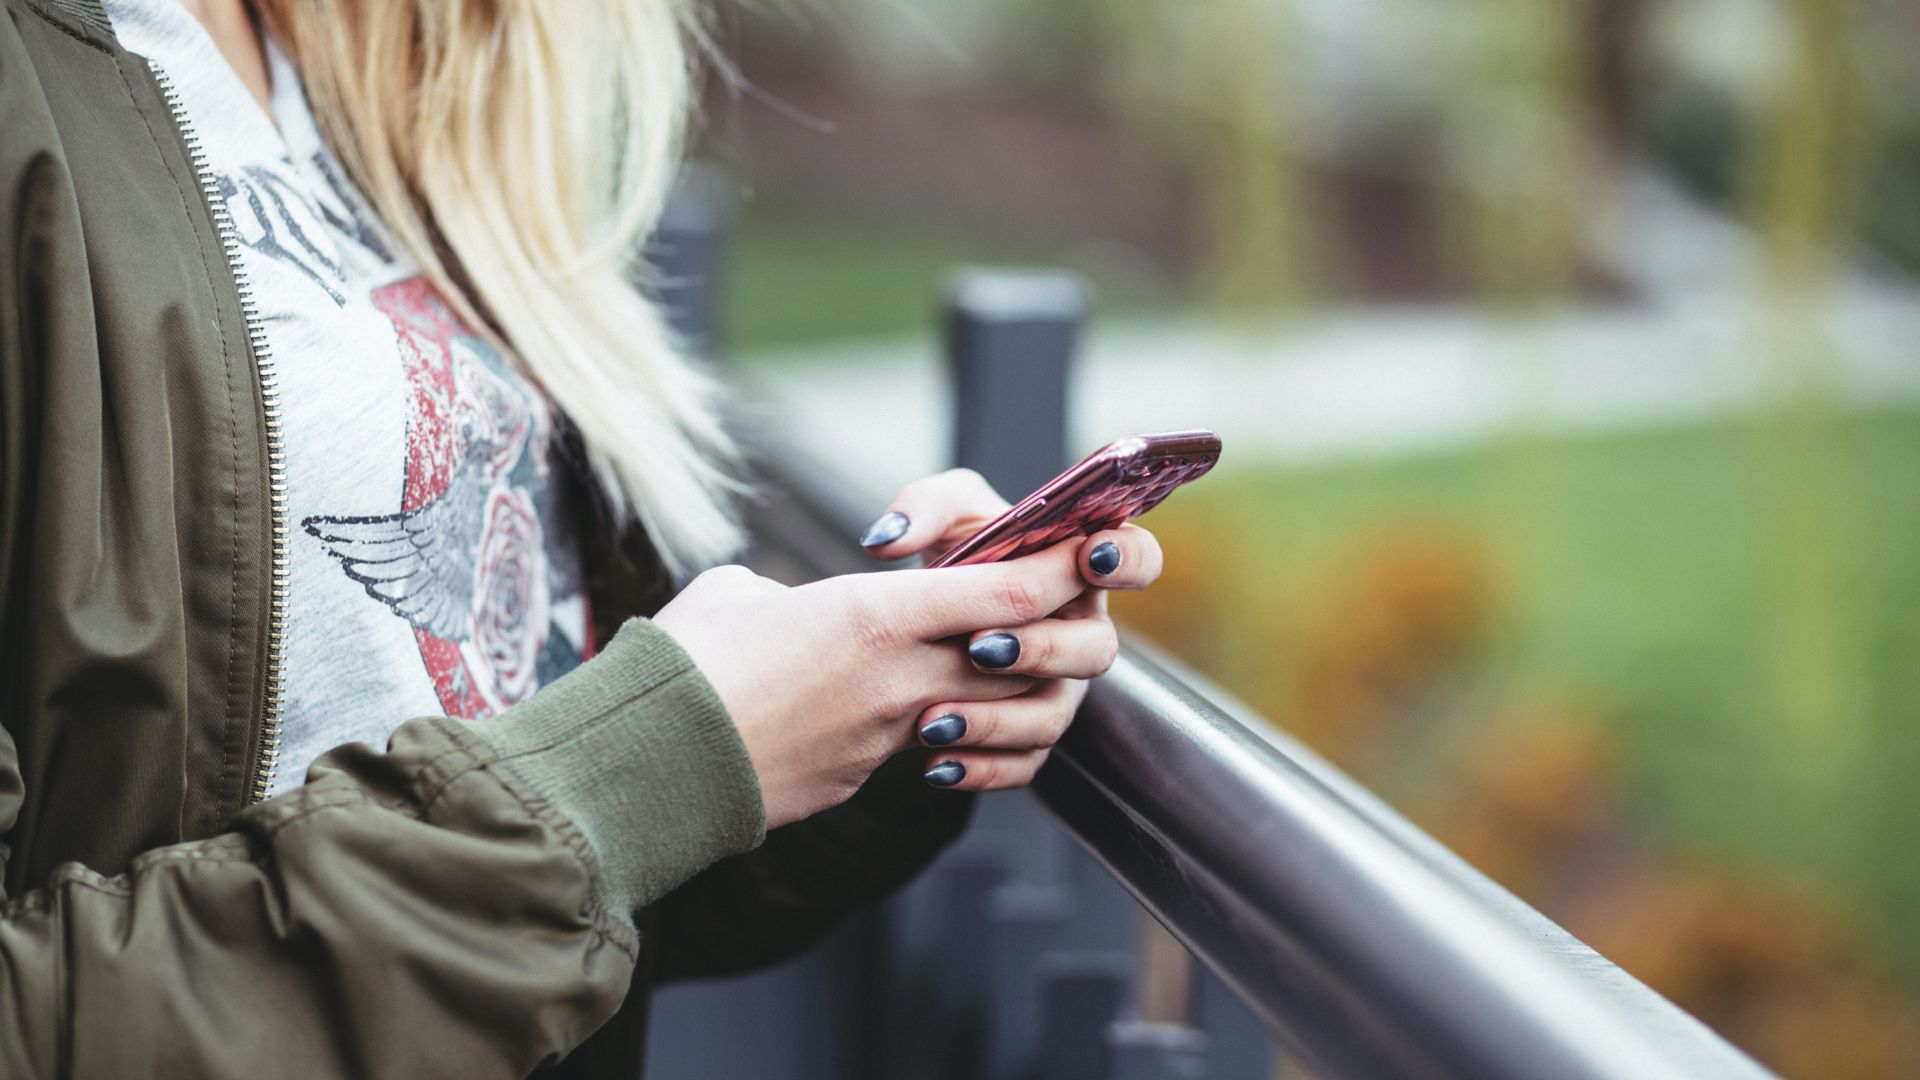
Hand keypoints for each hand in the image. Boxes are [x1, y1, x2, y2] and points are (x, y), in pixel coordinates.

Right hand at [654, 538, 1110, 827]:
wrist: (650, 766)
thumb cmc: (684, 663)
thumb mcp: (739, 594)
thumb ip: (790, 592)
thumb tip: (788, 609)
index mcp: (876, 616)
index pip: (1009, 591)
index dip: (1059, 569)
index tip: (1084, 549)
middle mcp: (900, 679)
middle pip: (1021, 655)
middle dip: (1049, 632)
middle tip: (1047, 608)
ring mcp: (888, 737)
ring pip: (989, 711)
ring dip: (1003, 690)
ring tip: (985, 666)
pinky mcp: (864, 778)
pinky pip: (933, 752)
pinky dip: (946, 734)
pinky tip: (924, 720)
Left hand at [857, 468, 1163, 791]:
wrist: (921, 622)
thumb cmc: (955, 554)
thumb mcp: (942, 515)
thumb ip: (924, 507)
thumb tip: (888, 541)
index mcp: (1080, 569)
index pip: (1137, 559)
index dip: (1127, 559)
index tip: (1089, 556)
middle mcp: (1080, 633)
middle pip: (1096, 650)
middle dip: (1042, 649)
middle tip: (980, 646)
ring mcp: (1059, 690)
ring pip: (1053, 716)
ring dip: (997, 719)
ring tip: (934, 719)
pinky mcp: (1029, 738)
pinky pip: (1022, 765)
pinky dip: (979, 768)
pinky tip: (935, 764)